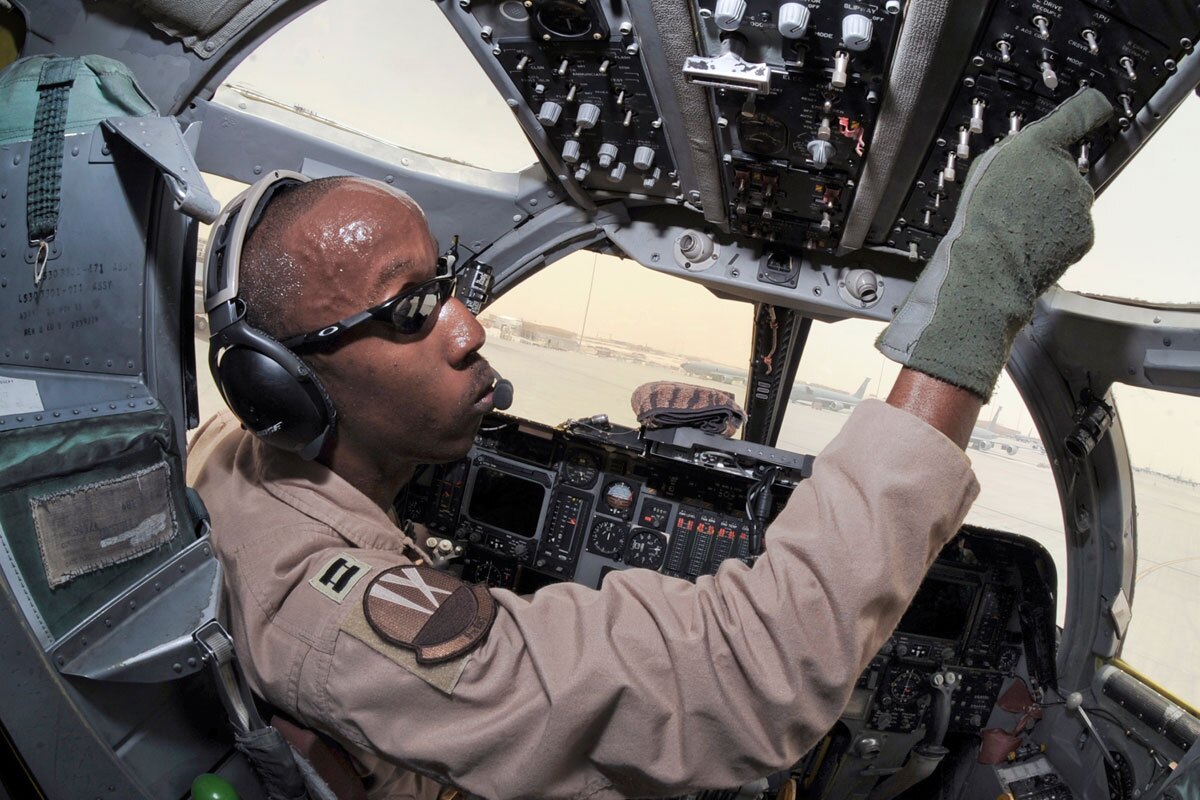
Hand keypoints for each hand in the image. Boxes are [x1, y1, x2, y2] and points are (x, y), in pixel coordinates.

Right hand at [876, 88, 1113, 398]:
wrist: (982, 274)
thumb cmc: (972, 227)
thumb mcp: (984, 172)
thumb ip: (1019, 157)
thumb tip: (1037, 152)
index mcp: (1037, 147)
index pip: (1081, 113)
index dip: (1089, 108)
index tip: (1096, 107)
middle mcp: (1065, 171)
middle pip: (1064, 169)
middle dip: (1046, 183)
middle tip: (1014, 205)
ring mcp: (1078, 205)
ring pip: (1067, 202)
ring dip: (1048, 214)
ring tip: (1014, 231)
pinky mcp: (1083, 234)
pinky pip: (1070, 230)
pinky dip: (1053, 237)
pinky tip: (1028, 246)